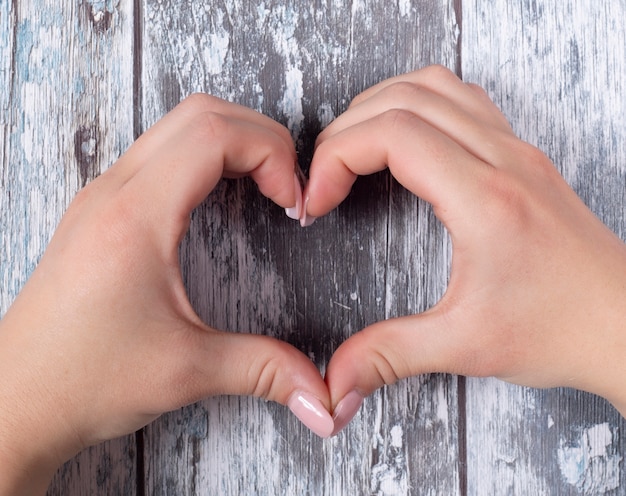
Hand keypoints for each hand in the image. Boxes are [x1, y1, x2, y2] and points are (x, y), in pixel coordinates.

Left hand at [0, 95, 332, 494]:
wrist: (16, 401)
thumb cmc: (82, 379)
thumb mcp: (186, 371)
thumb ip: (264, 369)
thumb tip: (320, 393)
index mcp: (136, 216)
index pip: (214, 133)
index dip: (271, 154)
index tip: (293, 203)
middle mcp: (114, 192)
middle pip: (199, 114)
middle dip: (260, 138)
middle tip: (288, 187)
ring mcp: (102, 197)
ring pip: (176, 128)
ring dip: (230, 144)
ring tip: (263, 190)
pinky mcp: (100, 212)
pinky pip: (157, 154)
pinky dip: (202, 159)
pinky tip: (219, 202)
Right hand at [304, 65, 625, 433]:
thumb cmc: (563, 331)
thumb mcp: (464, 346)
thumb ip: (388, 355)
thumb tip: (335, 381)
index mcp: (485, 198)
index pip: (392, 132)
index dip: (336, 156)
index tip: (317, 199)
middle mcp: (503, 159)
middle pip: (403, 99)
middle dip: (346, 131)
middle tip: (325, 178)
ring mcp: (517, 151)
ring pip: (435, 86)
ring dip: (381, 106)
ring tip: (354, 150)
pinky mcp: (523, 157)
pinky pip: (463, 99)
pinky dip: (418, 105)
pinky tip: (405, 142)